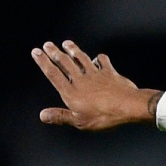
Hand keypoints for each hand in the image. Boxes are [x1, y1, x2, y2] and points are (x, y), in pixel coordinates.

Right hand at [32, 41, 158, 130]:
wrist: (129, 106)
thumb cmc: (104, 116)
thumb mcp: (80, 121)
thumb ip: (61, 116)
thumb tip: (43, 115)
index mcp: (72, 92)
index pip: (53, 74)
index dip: (43, 62)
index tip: (36, 52)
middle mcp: (82, 80)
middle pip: (65, 63)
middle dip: (55, 52)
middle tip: (48, 44)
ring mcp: (96, 75)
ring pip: (82, 59)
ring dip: (74, 50)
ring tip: (67, 43)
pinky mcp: (110, 73)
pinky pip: (104, 62)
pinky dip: (100, 59)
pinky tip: (98, 57)